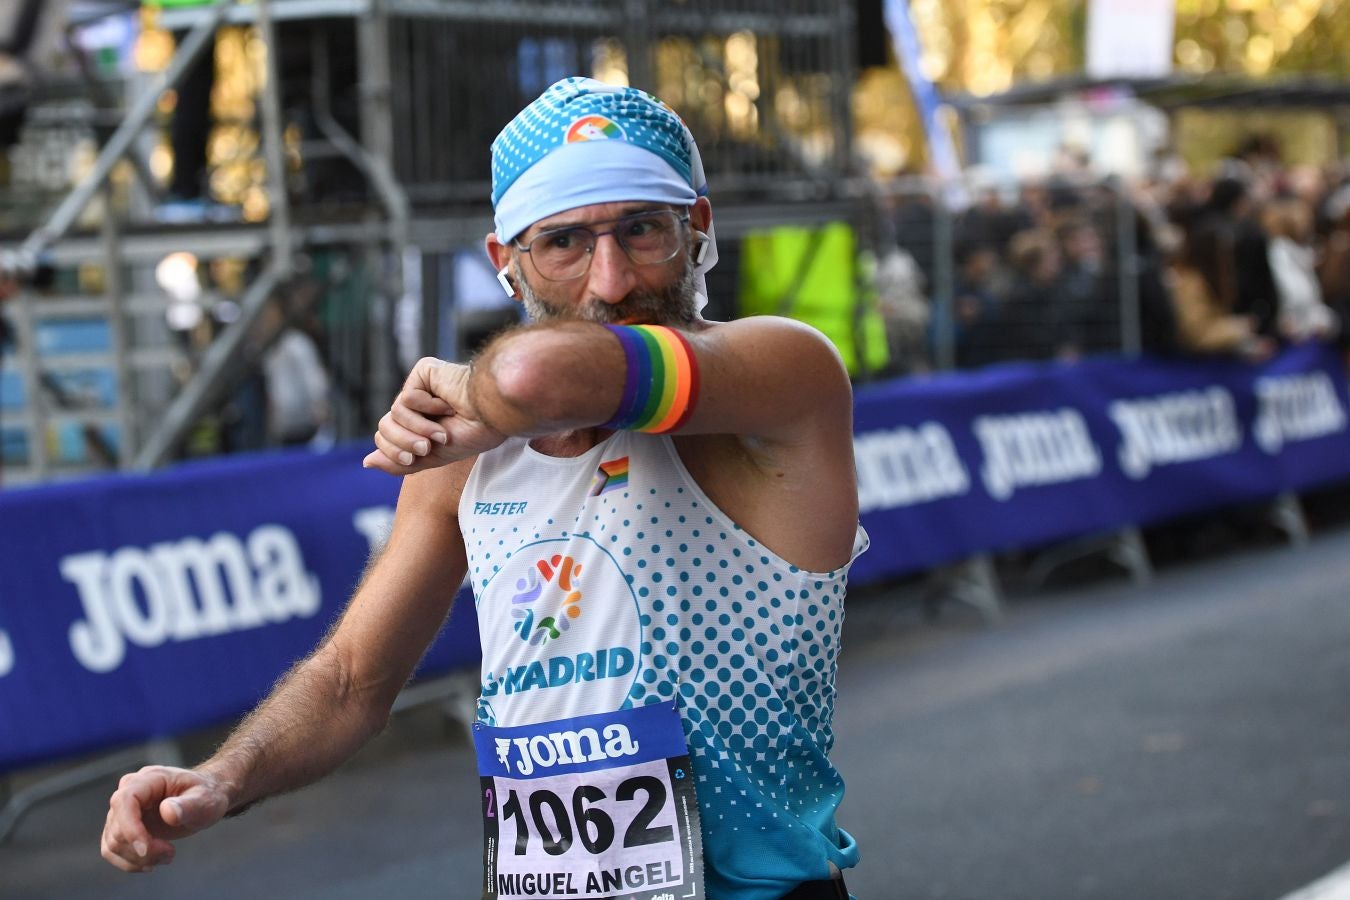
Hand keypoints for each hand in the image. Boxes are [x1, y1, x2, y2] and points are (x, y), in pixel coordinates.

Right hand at [101, 765, 231, 872]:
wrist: (203, 799)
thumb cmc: (206, 795)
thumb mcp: (206, 799)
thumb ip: (189, 805)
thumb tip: (167, 811)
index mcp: (149, 779)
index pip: (125, 801)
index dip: (130, 828)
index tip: (146, 851)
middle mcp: (129, 791)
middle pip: (117, 828)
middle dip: (142, 850)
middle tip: (171, 854)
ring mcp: (121, 810)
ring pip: (112, 843)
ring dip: (138, 859)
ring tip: (167, 856)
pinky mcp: (121, 827)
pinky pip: (112, 850)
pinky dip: (130, 862)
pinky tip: (152, 863)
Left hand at [363, 357, 505, 473]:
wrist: (492, 419)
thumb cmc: (471, 435)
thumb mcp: (431, 458)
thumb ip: (399, 463)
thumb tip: (366, 462)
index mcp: (415, 422)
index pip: (384, 437)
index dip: (394, 451)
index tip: (416, 457)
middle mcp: (414, 403)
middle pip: (383, 427)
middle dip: (403, 443)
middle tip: (428, 446)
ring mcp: (418, 386)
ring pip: (393, 414)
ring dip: (419, 428)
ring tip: (441, 430)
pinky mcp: (423, 372)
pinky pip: (407, 398)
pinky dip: (427, 409)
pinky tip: (447, 405)